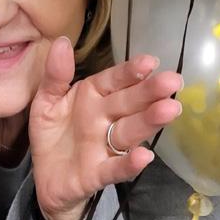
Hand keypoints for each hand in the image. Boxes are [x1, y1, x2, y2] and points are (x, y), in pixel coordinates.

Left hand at [29, 37, 181, 219]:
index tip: (149, 61)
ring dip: (149, 121)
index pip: (114, 80)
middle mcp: (105, 119)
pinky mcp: (97, 174)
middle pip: (129, 103)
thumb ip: (55, 75)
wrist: (45, 177)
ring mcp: (104, 147)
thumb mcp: (46, 100)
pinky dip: (129, 164)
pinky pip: (115, 168)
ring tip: (169, 110)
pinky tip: (144, 157)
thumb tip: (61, 42)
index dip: (130, 71)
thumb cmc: (52, 134)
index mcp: (93, 96)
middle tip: (173, 81)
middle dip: (150, 92)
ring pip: (130, 131)